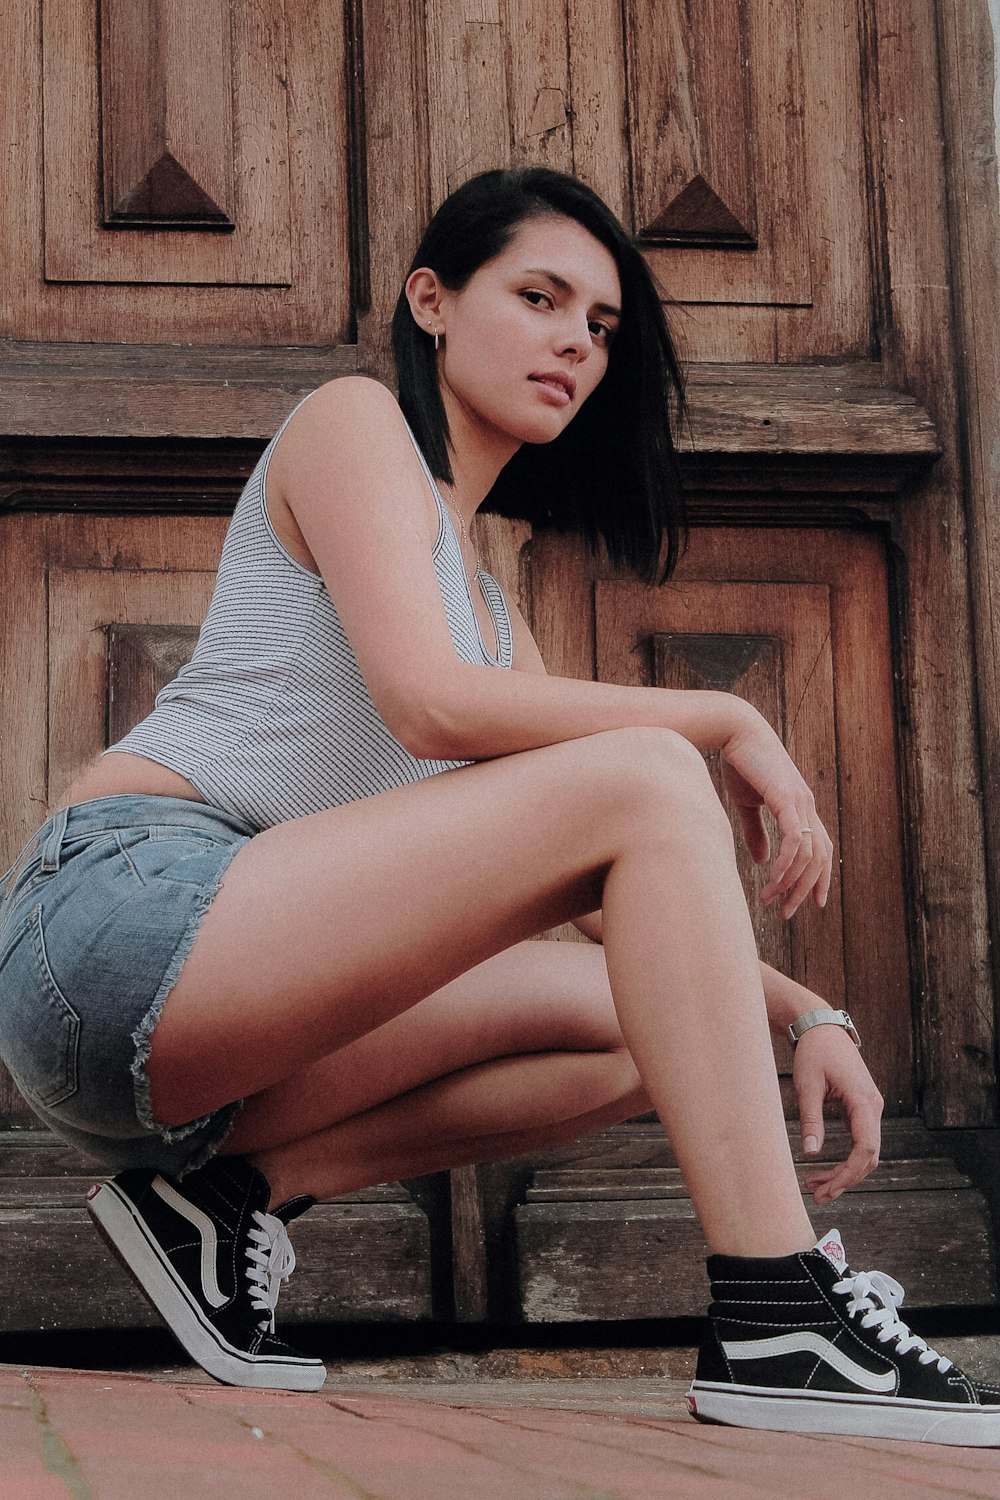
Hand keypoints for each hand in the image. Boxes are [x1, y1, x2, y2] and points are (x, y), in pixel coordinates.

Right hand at [719, 708, 833, 916]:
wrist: (734, 730)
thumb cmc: (740, 763)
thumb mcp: (747, 804)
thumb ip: (756, 832)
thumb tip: (760, 861)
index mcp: (801, 807)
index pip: (820, 848)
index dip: (821, 877)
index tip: (814, 903)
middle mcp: (807, 806)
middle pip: (819, 858)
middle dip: (805, 889)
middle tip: (786, 911)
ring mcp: (800, 802)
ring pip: (809, 854)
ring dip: (790, 882)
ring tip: (770, 899)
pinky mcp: (787, 799)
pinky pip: (794, 840)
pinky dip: (786, 863)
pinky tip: (772, 877)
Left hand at [793, 1024, 882, 1203]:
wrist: (822, 1028)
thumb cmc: (814, 1052)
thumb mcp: (807, 1085)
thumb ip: (810, 1119)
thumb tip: (810, 1153)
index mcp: (864, 1101)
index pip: (866, 1147)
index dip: (849, 1172)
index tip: (828, 1187)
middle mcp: (874, 1107)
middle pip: (869, 1156)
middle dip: (845, 1179)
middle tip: (817, 1195)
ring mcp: (871, 1108)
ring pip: (866, 1152)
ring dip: (845, 1172)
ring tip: (816, 1187)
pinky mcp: (862, 1109)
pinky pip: (861, 1141)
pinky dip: (846, 1159)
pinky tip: (826, 1171)